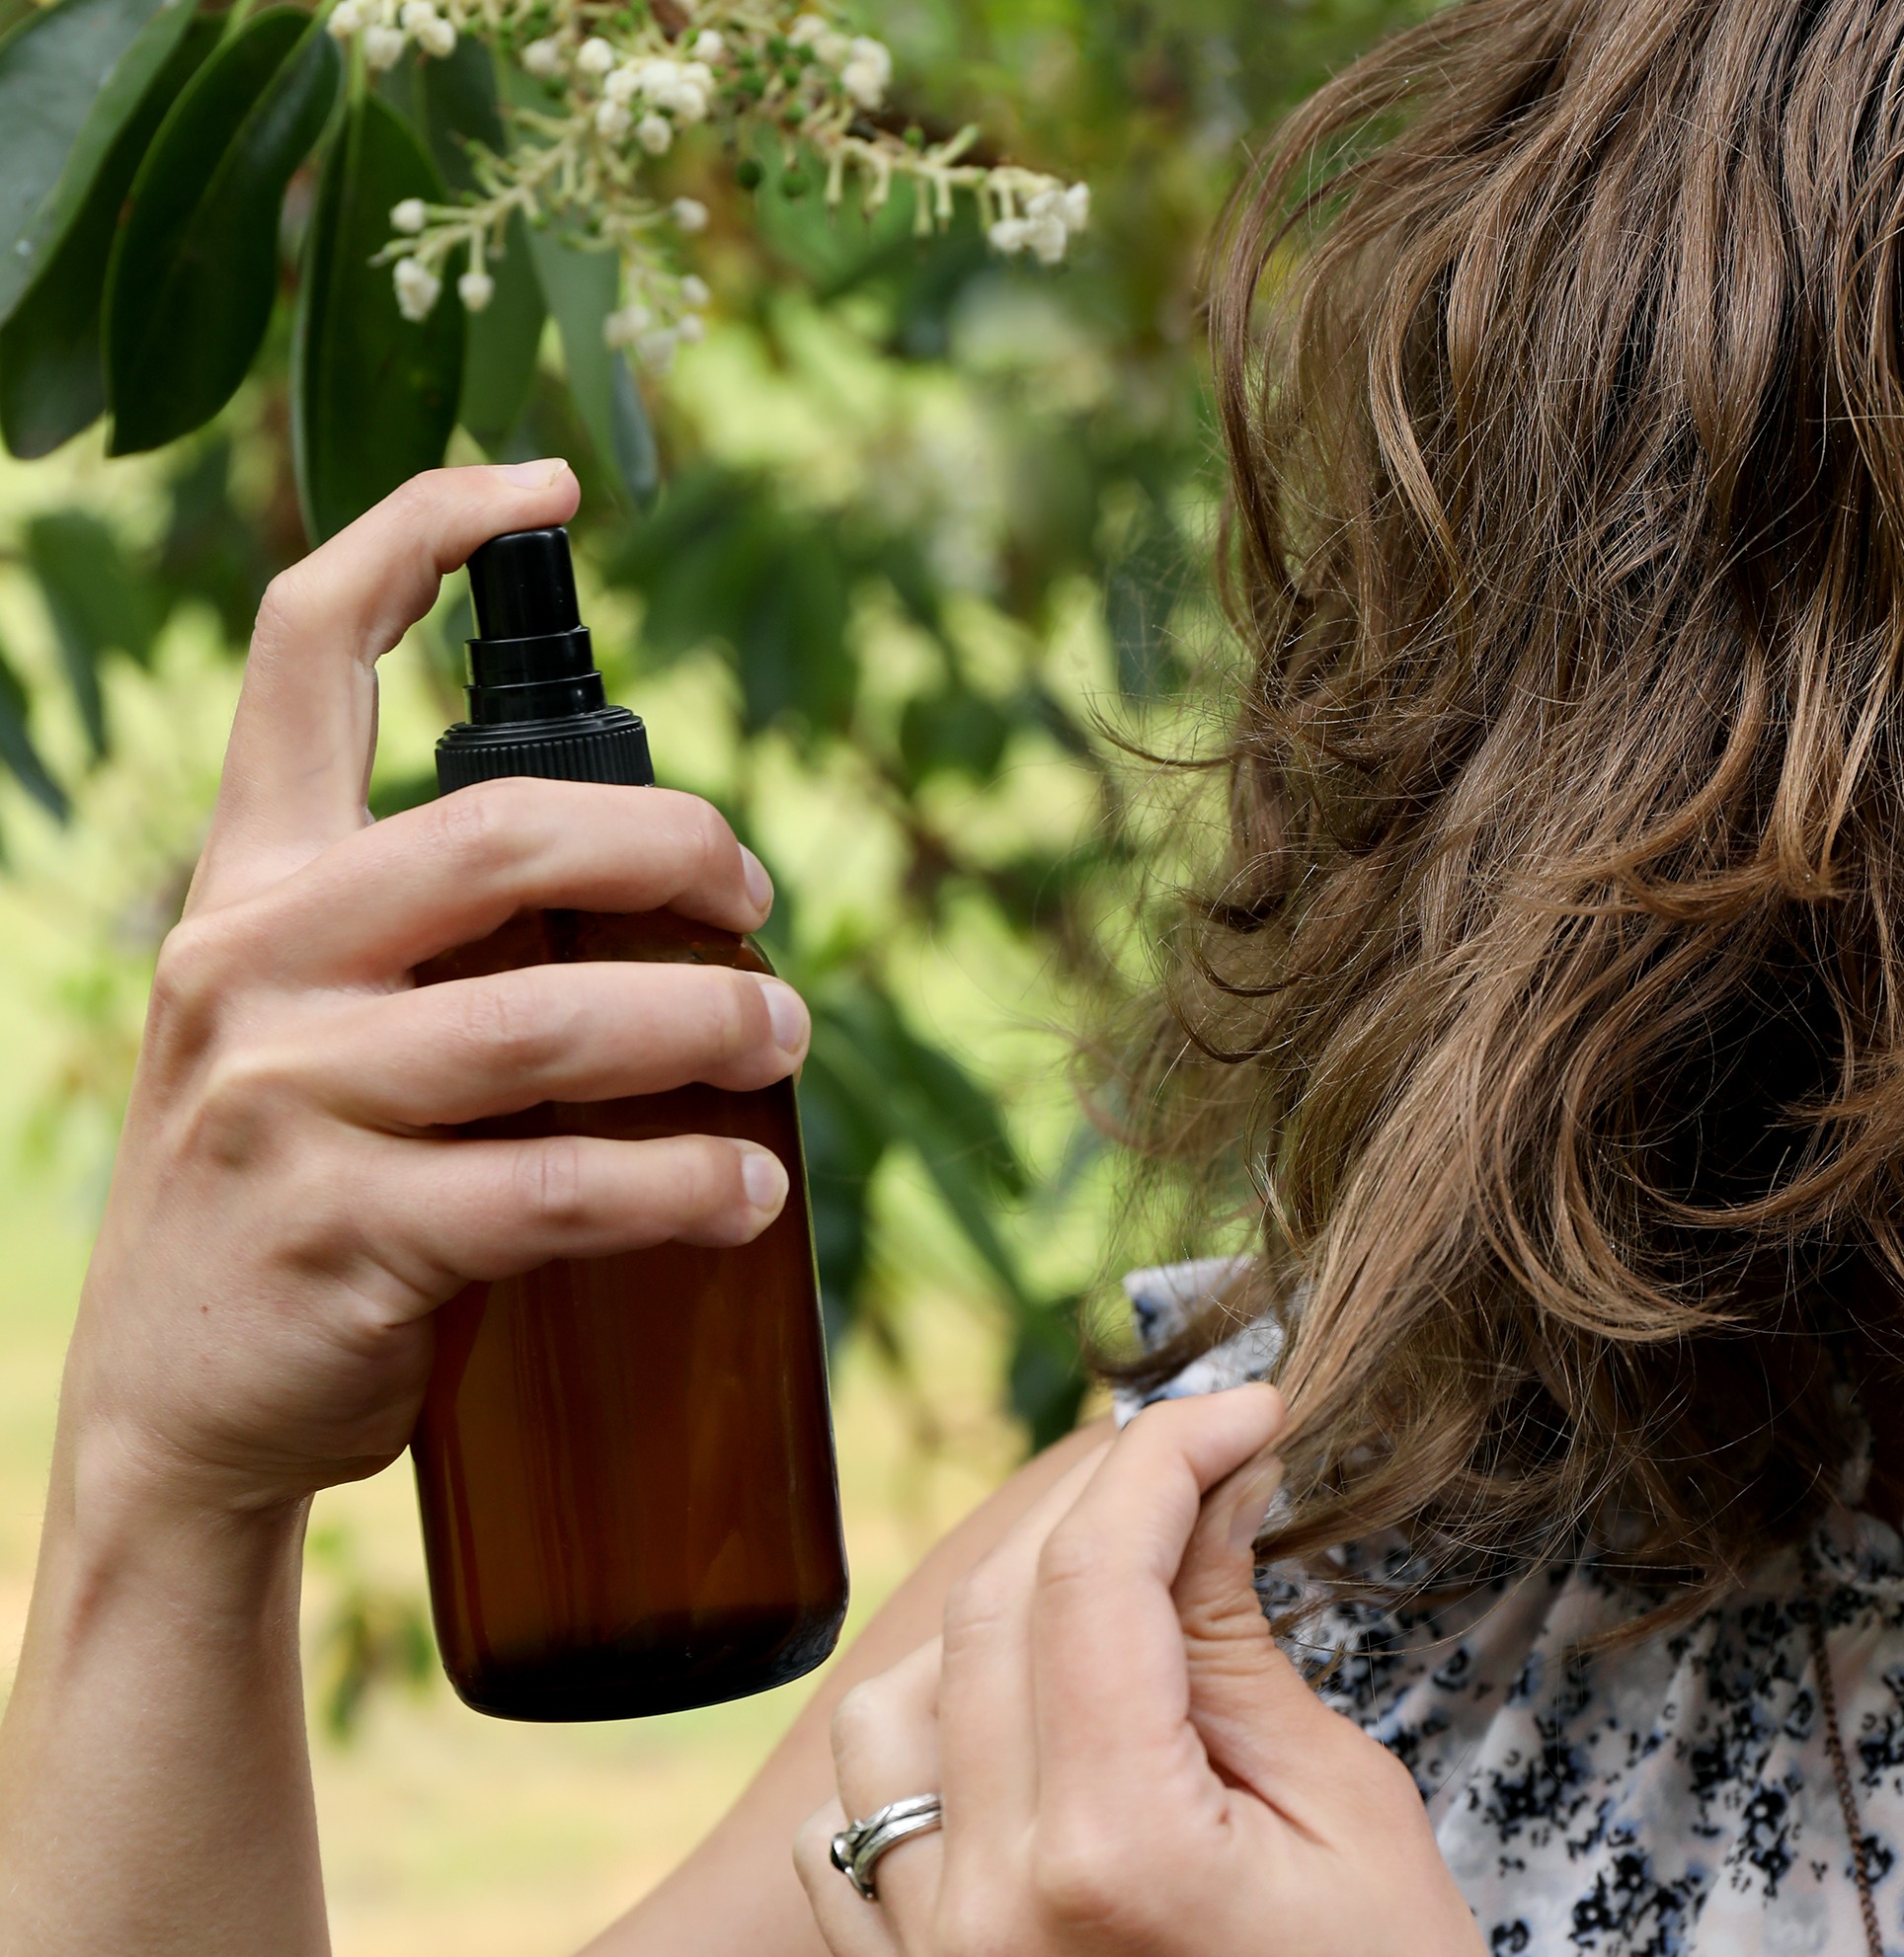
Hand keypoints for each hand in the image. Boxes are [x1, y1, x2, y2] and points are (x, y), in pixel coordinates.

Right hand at [61, 463, 809, 1523]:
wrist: (185, 1417)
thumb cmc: (302, 1199)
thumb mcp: (316, 1033)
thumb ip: (435, 950)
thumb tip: (666, 912)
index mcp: (248, 887)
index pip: (298, 653)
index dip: (414, 535)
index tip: (539, 484)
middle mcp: (245, 964)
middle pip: (502, 833)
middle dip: (676, 851)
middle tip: (760, 903)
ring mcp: (284, 1101)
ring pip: (551, 1021)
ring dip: (712, 1025)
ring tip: (790, 1045)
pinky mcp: (343, 1236)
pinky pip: (558, 1185)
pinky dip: (685, 1183)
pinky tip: (751, 1193)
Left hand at [792, 1385, 1483, 1956]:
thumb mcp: (1350, 1824)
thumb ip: (1240, 1648)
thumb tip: (1202, 1491)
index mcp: (1114, 1855)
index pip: (1097, 1569)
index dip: (1170, 1452)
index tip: (1250, 1413)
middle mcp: (985, 1905)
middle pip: (994, 1606)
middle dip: (1099, 1508)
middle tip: (1203, 1483)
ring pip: (887, 1701)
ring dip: (991, 1623)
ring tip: (1109, 1620)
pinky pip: (844, 1830)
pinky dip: (912, 1752)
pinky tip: (1011, 1740)